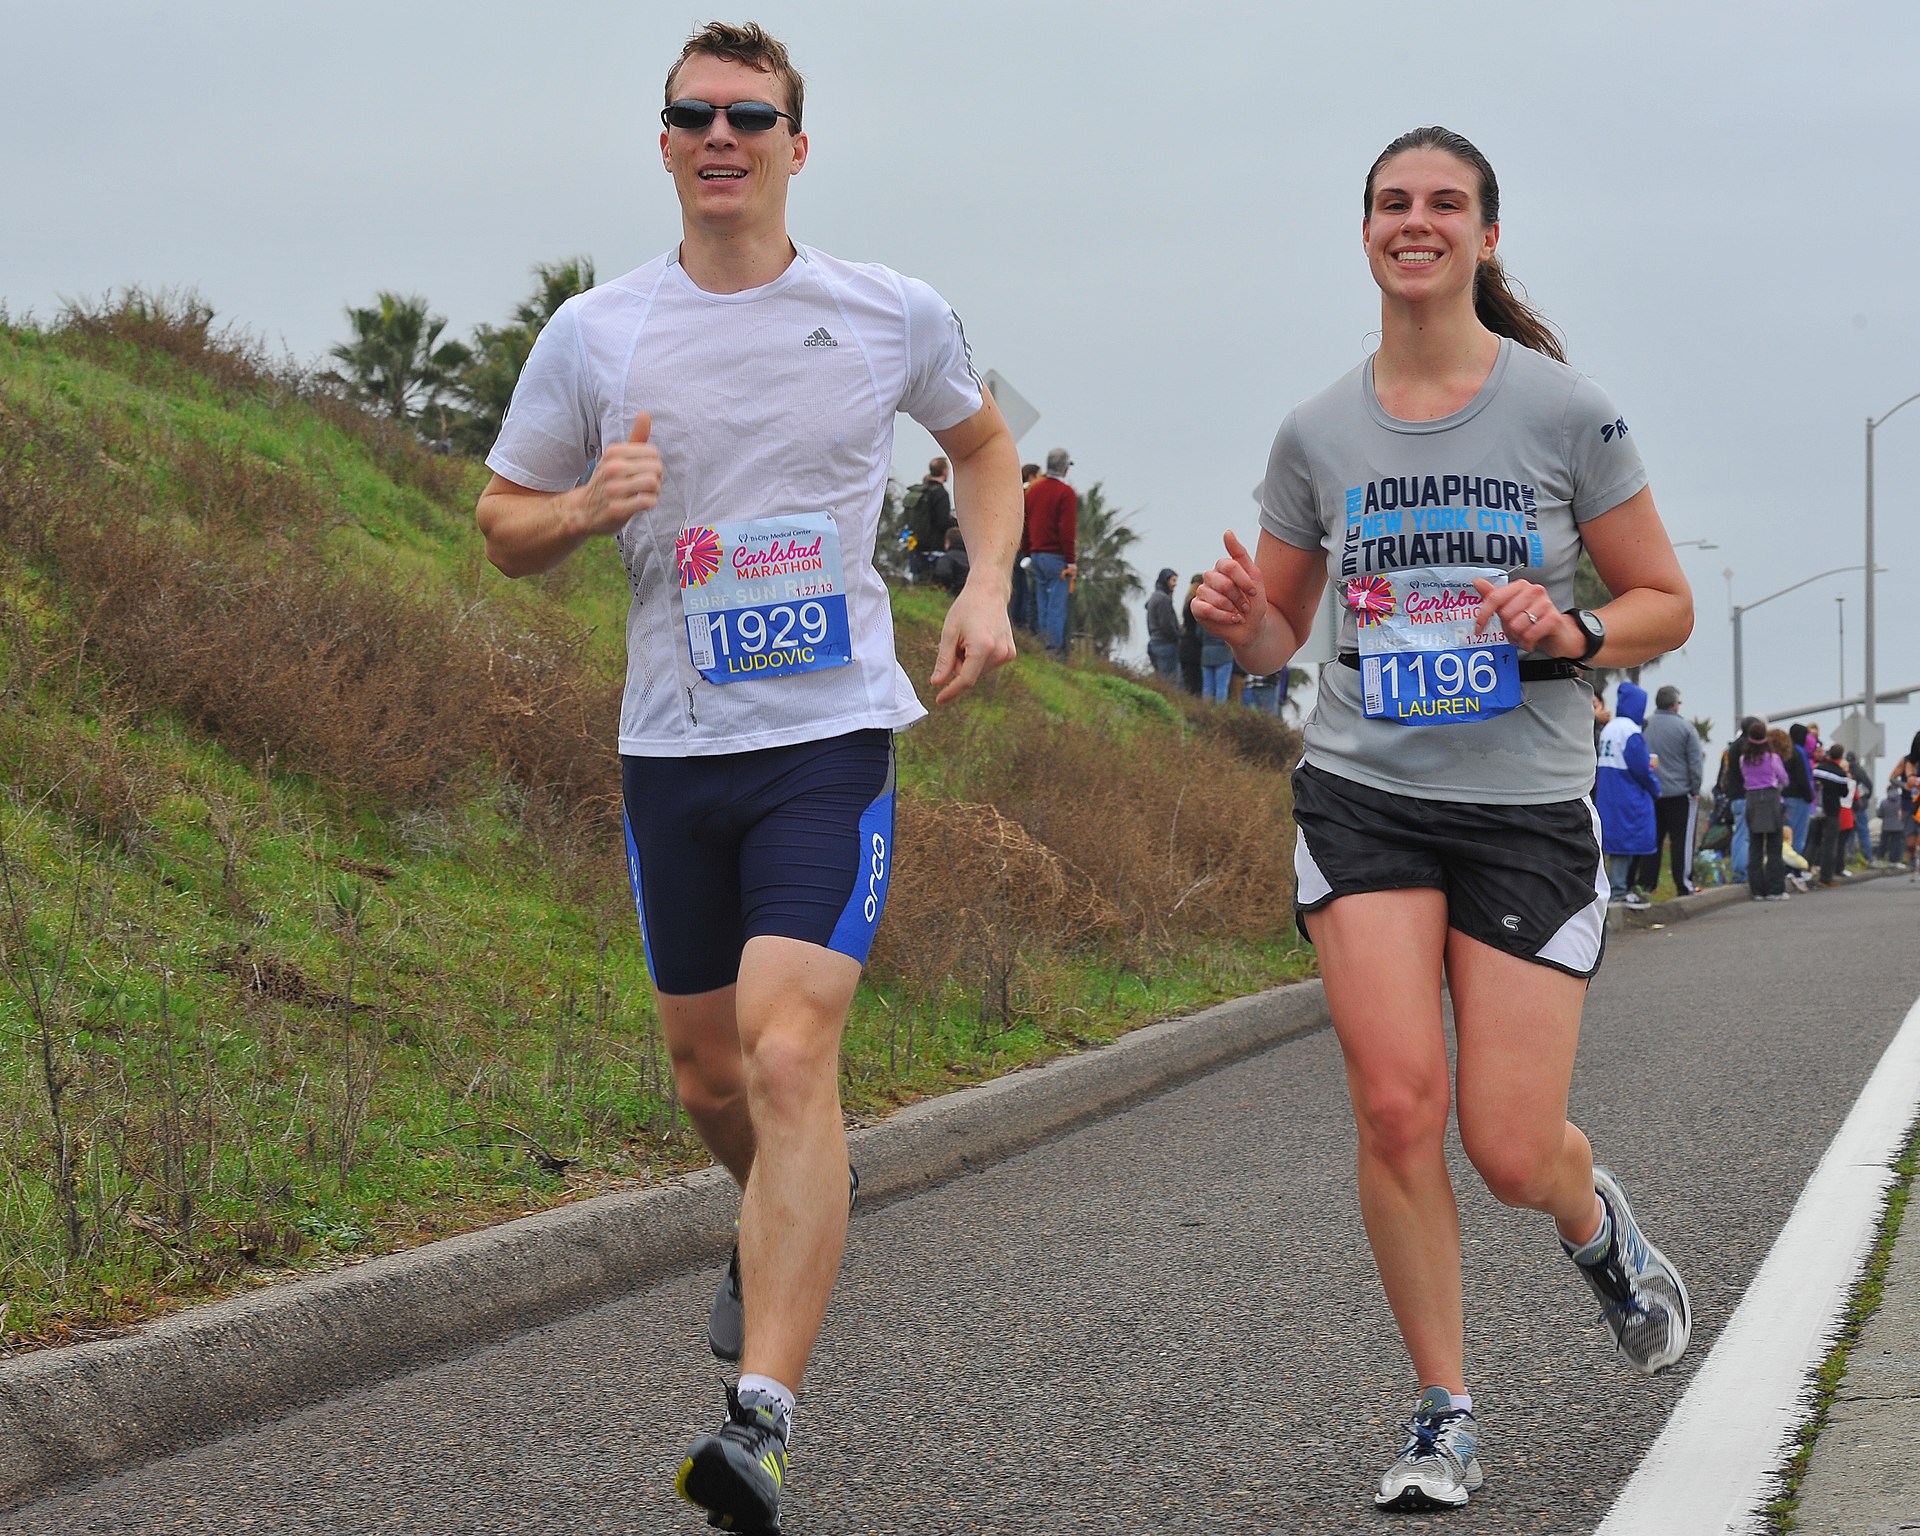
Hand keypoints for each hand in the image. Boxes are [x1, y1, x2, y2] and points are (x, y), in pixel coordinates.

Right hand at [579, 413, 661, 533]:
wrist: (583, 510)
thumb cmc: (607, 481)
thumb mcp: (617, 456)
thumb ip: (635, 437)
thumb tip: (645, 413)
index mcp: (614, 452)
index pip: (653, 453)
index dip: (654, 464)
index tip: (644, 472)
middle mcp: (612, 468)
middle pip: (656, 468)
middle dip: (657, 478)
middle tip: (647, 486)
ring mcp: (613, 489)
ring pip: (653, 483)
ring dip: (655, 491)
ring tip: (645, 494)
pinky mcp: (616, 509)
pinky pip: (647, 501)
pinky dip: (650, 503)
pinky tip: (641, 504)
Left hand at [930, 580, 1016, 705]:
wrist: (989, 592)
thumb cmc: (966, 609)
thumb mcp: (949, 633)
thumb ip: (944, 660)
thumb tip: (937, 683)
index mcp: (983, 648)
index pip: (965, 680)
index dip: (951, 691)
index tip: (939, 700)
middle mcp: (999, 653)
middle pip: (970, 674)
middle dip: (959, 664)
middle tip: (958, 641)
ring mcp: (1007, 654)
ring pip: (978, 671)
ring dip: (969, 661)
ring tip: (971, 637)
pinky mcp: (1010, 653)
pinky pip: (987, 665)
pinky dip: (979, 658)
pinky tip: (981, 639)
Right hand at [1191, 530, 1266, 647]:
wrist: (1251, 627)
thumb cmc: (1253, 602)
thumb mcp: (1254, 576)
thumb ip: (1240, 554)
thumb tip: (1227, 531)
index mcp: (1222, 567)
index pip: (1229, 565)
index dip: (1244, 581)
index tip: (1254, 592)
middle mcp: (1210, 577)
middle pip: (1223, 582)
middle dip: (1239, 597)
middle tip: (1245, 606)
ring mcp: (1202, 592)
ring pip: (1215, 597)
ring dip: (1232, 609)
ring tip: (1238, 613)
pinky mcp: (1196, 608)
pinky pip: (1206, 609)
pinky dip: (1223, 616)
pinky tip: (1231, 619)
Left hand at [1473, 576, 1578, 656]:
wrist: (1558, 633)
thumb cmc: (1531, 619)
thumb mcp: (1510, 608)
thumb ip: (1493, 596)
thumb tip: (1477, 581)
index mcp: (1521, 586)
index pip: (1495, 598)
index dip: (1483, 615)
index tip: (1478, 629)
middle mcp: (1534, 590)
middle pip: (1505, 614)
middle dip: (1507, 628)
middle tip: (1515, 631)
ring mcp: (1545, 603)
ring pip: (1517, 626)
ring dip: (1517, 637)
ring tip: (1524, 635)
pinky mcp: (1553, 618)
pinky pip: (1529, 635)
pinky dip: (1527, 643)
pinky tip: (1530, 641)